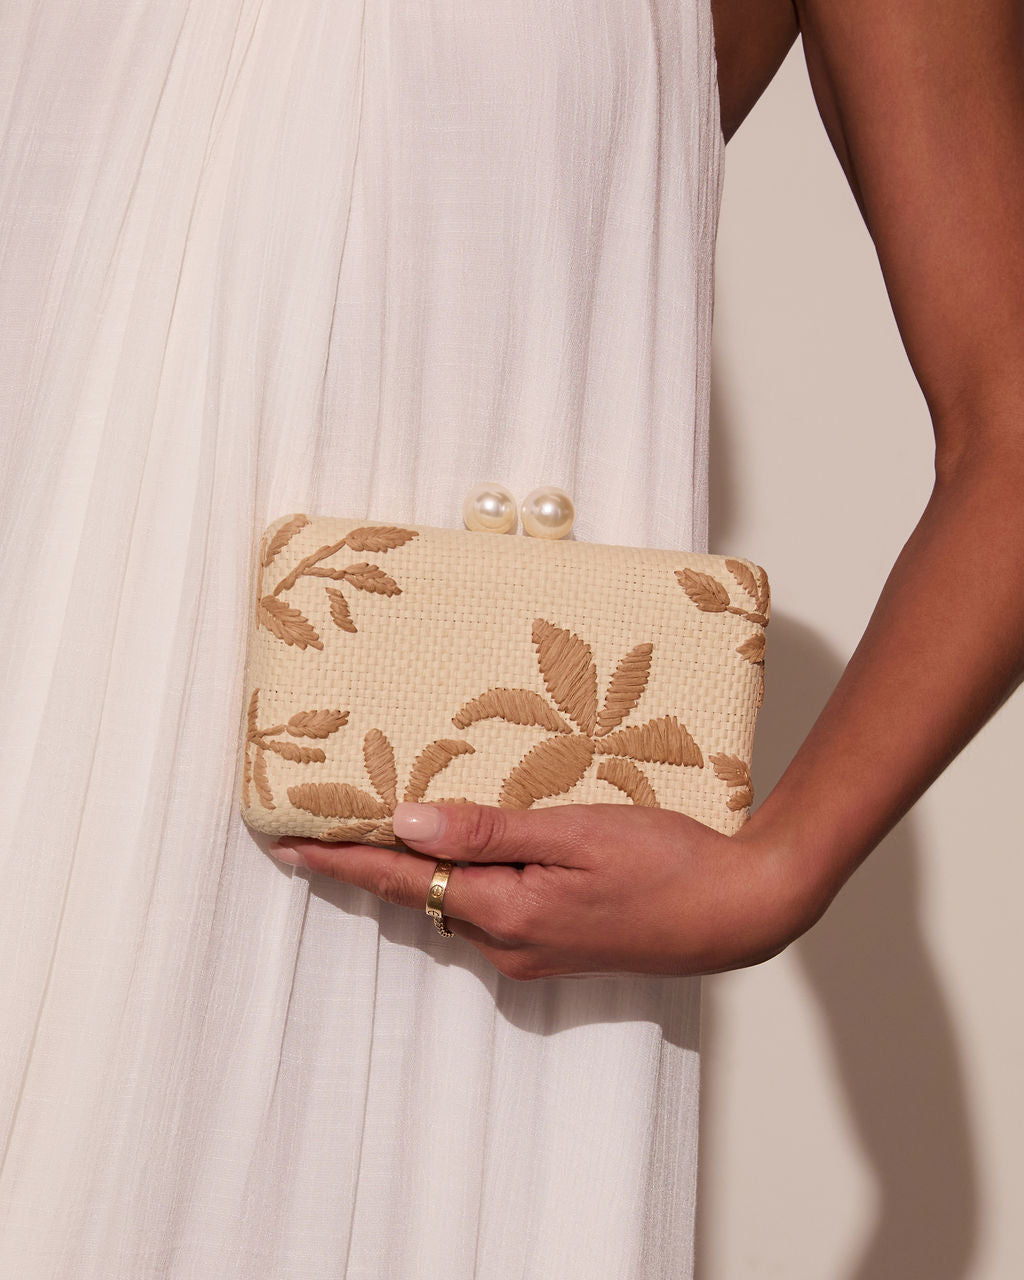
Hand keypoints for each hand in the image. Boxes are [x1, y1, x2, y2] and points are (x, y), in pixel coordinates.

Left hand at [269, 802, 812, 979]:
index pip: (404, 881)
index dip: (344, 860)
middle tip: (327, 827)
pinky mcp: (558, 946)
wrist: (738, 912)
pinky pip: (491, 911)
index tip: (288, 845)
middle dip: (374, 864)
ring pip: (457, 905)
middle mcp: (509, 943)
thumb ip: (489, 831)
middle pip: (423, 897)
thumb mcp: (575, 833)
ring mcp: (534, 952)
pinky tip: (469, 854)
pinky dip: (464, 881)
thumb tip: (408, 821)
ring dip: (420, 872)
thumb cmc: (667, 864)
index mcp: (506, 912)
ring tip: (387, 831)